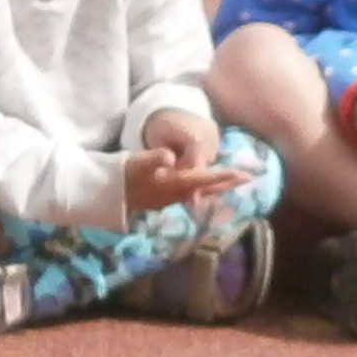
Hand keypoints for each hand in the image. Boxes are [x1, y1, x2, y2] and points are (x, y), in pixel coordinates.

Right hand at [123, 121, 247, 217]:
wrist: (108, 193)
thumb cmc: (124, 174)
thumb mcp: (138, 162)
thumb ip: (154, 158)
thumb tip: (169, 156)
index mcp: (175, 183)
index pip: (205, 179)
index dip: (224, 176)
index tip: (243, 174)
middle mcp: (177, 194)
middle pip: (208, 189)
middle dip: (227, 183)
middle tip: (248, 179)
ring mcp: (171, 199)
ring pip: (201, 193)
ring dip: (217, 187)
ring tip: (232, 182)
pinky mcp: (164, 200)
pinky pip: (191, 195)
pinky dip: (204, 190)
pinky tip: (205, 189)